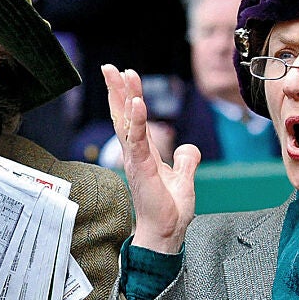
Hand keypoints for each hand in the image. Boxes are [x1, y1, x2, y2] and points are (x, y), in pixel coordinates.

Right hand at [103, 63, 197, 252]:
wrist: (167, 232)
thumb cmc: (170, 210)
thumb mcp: (183, 178)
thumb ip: (186, 160)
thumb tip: (189, 148)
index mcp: (144, 153)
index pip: (133, 119)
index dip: (128, 96)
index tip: (125, 75)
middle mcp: (135, 153)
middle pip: (124, 115)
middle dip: (117, 90)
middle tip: (109, 67)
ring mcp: (136, 160)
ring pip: (127, 122)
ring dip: (124, 97)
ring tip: (121, 75)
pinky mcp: (141, 168)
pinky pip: (137, 139)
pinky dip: (137, 120)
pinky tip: (137, 101)